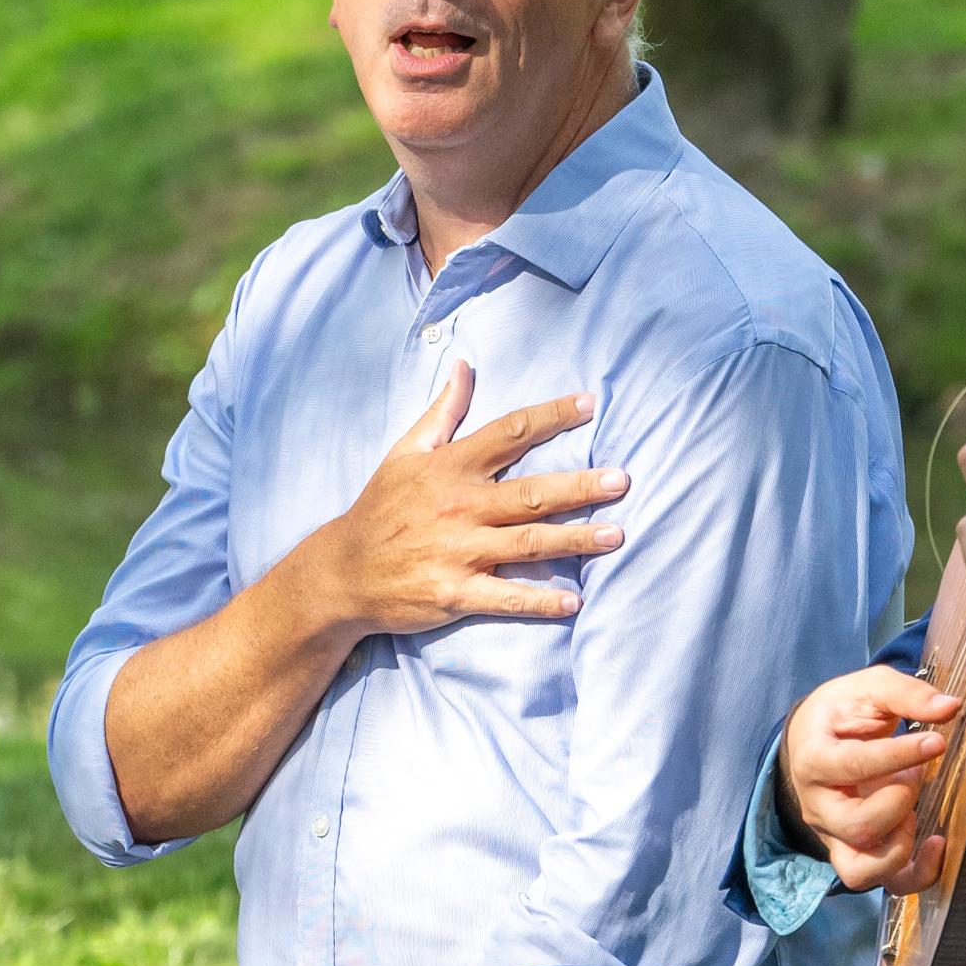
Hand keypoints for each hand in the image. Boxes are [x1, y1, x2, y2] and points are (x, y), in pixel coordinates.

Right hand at [308, 363, 623, 647]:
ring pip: (527, 543)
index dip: (550, 416)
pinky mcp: (454, 593)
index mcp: (450, 468)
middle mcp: (459, 507)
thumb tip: (464, 365)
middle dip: (579, 487)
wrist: (343, 572)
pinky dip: (539, 600)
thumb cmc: (381, 508)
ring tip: (616, 535)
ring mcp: (458, 552)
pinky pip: (505, 598)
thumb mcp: (405, 452)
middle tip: (622, 480)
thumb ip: (443, 411)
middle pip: (530, 492)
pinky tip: (574, 601)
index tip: (589, 403)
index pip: (509, 432)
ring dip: (574, 540)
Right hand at [777, 665, 965, 896]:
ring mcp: (835, 836)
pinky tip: (937, 843)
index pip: (853, 765)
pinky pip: (886, 884)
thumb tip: (951, 707)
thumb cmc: (843, 714)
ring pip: (862, 869)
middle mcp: (818, 807)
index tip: (936, 741)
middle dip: (900, 799)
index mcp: (813, 760)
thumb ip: (906, 694)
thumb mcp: (868, 689)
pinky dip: (918, 873)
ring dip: (902, 842)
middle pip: (857, 825)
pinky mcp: (857, 852)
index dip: (899, 755)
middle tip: (913, 776)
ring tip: (913, 811)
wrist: (815, 739)